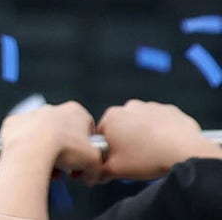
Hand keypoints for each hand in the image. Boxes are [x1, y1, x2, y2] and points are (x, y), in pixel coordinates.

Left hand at [0, 102, 99, 218]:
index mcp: (75, 111)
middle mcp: (52, 109)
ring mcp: (31, 114)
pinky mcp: (13, 123)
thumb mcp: (94, 161)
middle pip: (64, 134)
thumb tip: (90, 175)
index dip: (88, 148)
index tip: (84, 162)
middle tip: (66, 168)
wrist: (31, 148)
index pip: (87, 130)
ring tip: (49, 168)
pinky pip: (22, 138)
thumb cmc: (64, 149)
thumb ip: (97, 167)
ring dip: (47, 152)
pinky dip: (27, 149)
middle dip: (66, 152)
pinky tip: (32, 161)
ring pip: (43, 137)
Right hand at [95, 100, 221, 182]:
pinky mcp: (170, 111)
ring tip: (153, 153)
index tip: (116, 160)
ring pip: (142, 123)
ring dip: (144, 135)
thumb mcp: (116, 170)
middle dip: (126, 140)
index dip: (108, 149)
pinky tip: (167, 146)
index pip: (101, 133)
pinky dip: (163, 132)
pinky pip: (162, 122)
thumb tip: (95, 173)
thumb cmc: (148, 158)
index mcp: (112, 117)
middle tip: (135, 159)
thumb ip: (100, 170)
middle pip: (122, 126)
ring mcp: (151, 106)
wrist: (185, 151)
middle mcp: (129, 107)